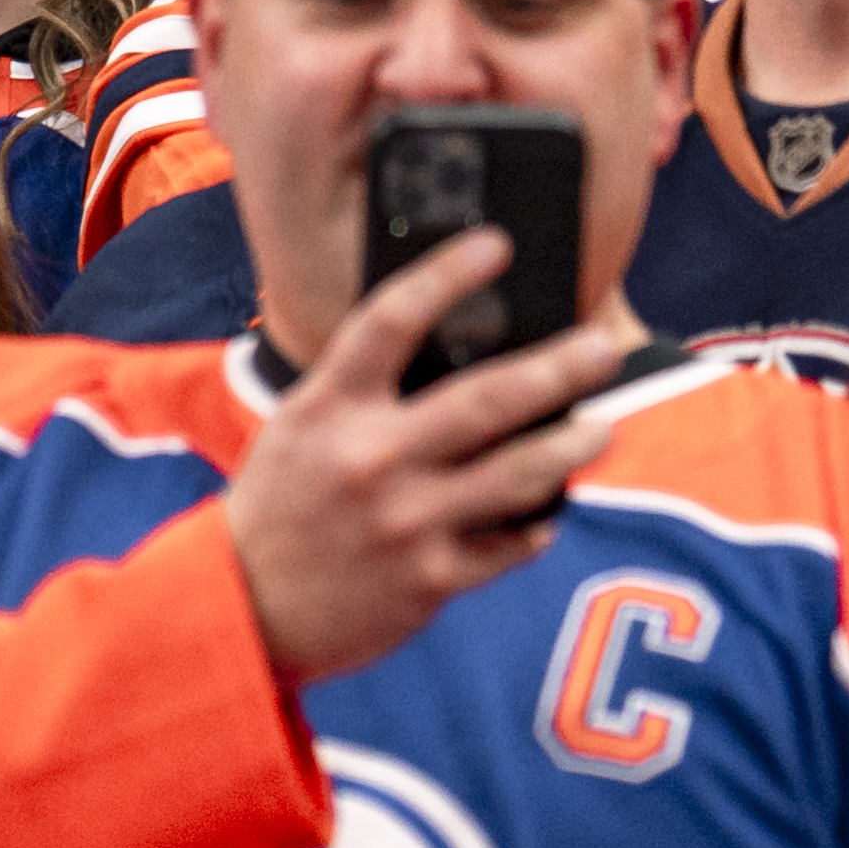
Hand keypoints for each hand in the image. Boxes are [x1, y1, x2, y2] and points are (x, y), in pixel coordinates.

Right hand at [215, 229, 637, 680]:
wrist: (246, 603)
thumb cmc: (283, 500)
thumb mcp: (305, 427)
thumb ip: (368, 395)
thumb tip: (465, 359)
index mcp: (329, 406)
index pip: (390, 321)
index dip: (445, 276)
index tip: (496, 244)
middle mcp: (369, 458)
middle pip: (483, 401)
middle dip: (557, 370)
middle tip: (603, 349)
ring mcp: (404, 522)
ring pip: (515, 476)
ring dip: (569, 447)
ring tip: (601, 427)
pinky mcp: (428, 579)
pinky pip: (506, 546)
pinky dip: (535, 525)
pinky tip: (549, 511)